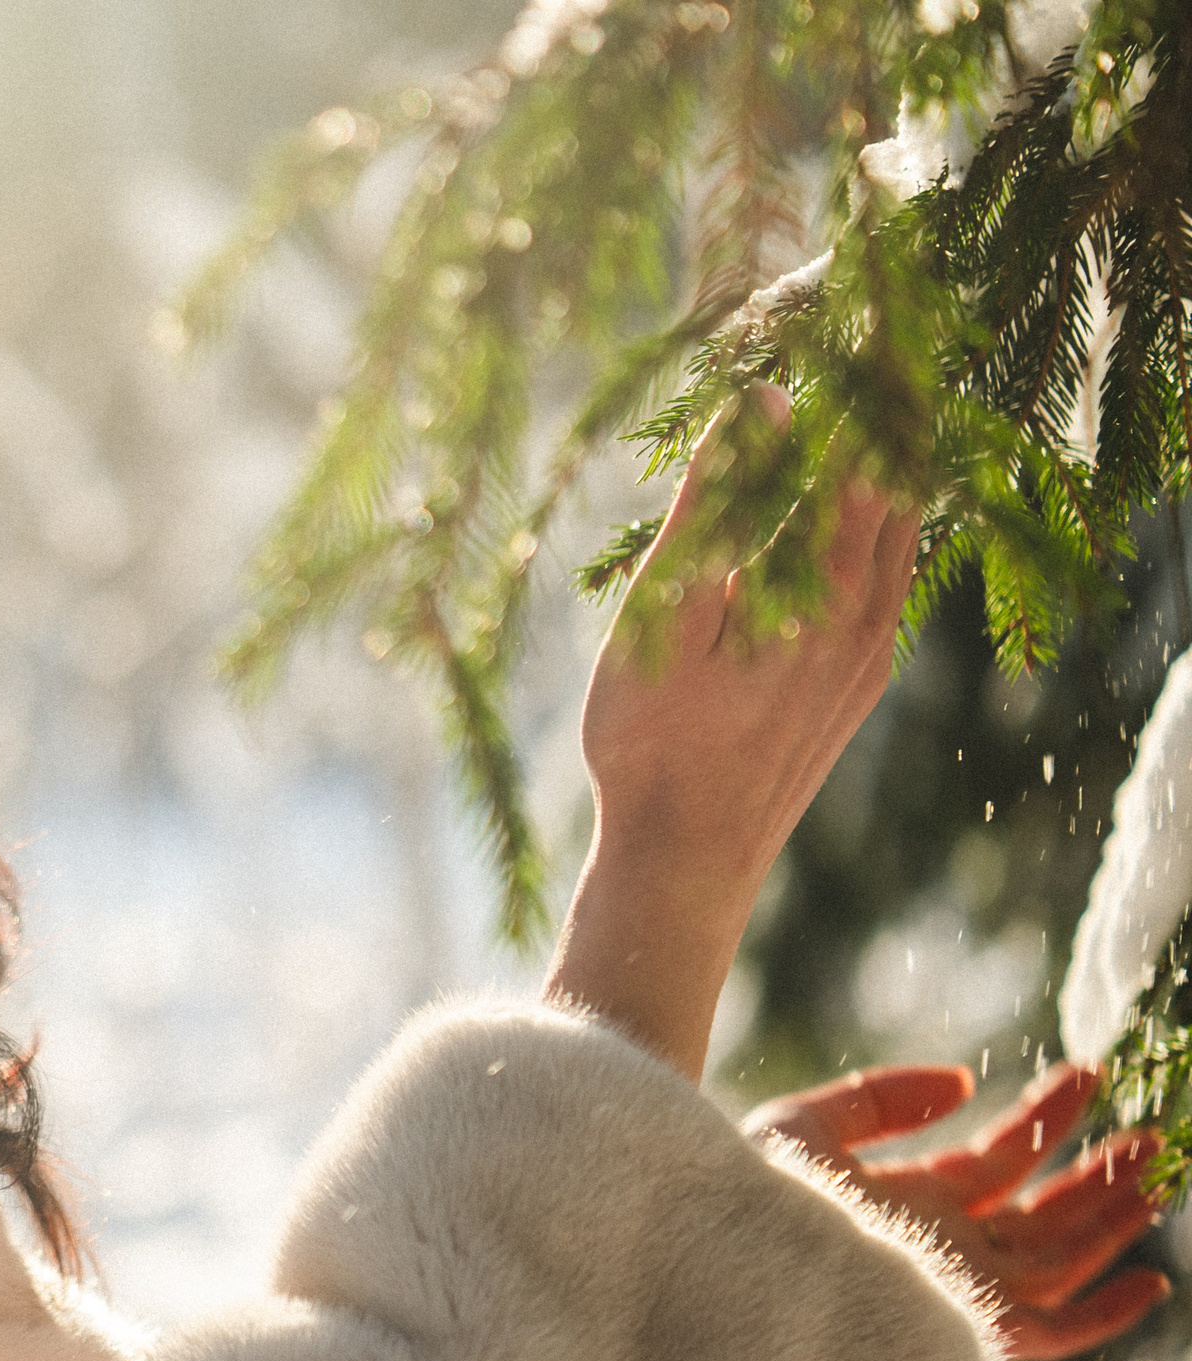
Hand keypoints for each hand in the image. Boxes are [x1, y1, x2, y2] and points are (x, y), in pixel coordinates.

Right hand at [546, 389, 922, 1078]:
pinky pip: (886, 578)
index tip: (862, 308)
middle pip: (898, 482)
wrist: (685, 861)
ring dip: (883, 464)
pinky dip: (876, 522)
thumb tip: (764, 403)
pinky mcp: (853, 682)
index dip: (867, 377)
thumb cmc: (653, 743)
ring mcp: (867, 652)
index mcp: (827, 589)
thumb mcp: (664, 617)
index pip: (868, 449)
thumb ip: (714, 510)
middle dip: (882, 410)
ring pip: (899, 531)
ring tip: (865, 403)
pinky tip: (857, 509)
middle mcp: (868, 614)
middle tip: (869, 336)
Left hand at [744, 1062, 1168, 1360]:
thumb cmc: (742, 1195)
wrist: (721, 1257)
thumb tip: (963, 1084)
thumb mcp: (805, 1124)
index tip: (1088, 1075)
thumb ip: (882, 1099)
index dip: (1044, 1120)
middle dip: (1095, 1174)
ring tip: (1157, 1167)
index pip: (994, 1163)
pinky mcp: (961, 1327)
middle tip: (1150, 1132)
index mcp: (904, 1204)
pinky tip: (1149, 1279)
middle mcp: (936, 1250)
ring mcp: (952, 1289)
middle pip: (1037, 1216)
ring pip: (1056, 1261)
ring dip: (1111, 1218)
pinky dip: (1103, 1315)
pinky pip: (1050, 1335)